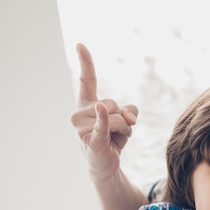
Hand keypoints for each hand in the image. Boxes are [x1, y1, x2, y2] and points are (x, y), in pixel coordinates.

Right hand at [70, 43, 138, 182]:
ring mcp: (82, 126)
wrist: (106, 165)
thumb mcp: (125, 120)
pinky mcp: (91, 139)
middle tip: (116, 133)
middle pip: (115, 104)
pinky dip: (105, 120)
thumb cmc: (113, 139)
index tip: (80, 44)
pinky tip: (100, 110)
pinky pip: (103, 125)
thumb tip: (129, 115)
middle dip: (124, 119)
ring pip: (118, 117)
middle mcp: (79, 112)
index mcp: (86, 104)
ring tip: (114, 140)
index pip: (86, 80)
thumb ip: (130, 111)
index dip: (85, 62)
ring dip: (125, 131)